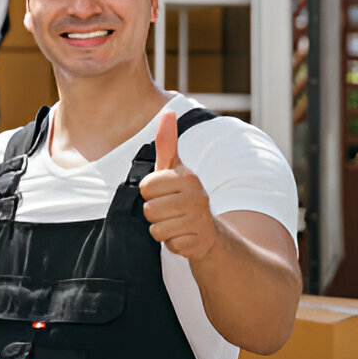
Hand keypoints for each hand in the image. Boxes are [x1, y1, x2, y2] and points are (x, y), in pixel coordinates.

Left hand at [139, 111, 219, 260]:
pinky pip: (169, 246)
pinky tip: (185, 237)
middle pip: (149, 210)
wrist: (211, 235)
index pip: (146, 187)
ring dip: (163, 230)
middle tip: (171, 212)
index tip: (165, 194)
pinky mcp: (199, 244)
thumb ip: (167, 144)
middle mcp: (197, 197)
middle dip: (155, 214)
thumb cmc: (184, 198)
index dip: (150, 194)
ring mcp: (200, 221)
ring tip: (177, 224)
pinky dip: (173, 245)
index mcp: (188, 177)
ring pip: (156, 230)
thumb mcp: (174, 171)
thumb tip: (168, 112)